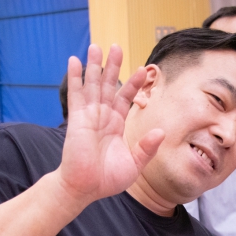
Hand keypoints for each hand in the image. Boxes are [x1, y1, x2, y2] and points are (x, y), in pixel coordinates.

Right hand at [58, 45, 164, 207]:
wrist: (85, 189)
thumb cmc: (107, 179)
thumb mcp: (134, 163)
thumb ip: (147, 147)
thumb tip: (161, 131)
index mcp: (116, 125)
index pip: (125, 98)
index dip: (133, 84)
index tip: (143, 69)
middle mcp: (103, 117)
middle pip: (109, 86)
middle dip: (113, 67)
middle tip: (116, 46)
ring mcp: (89, 116)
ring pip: (93, 85)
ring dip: (94, 66)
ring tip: (95, 46)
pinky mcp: (77, 119)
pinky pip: (76, 95)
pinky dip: (75, 78)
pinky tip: (74, 61)